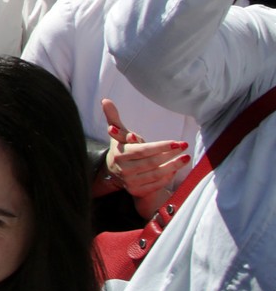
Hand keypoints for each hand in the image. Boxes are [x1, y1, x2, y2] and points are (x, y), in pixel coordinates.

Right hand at [102, 97, 190, 217]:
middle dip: (170, 154)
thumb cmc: (122, 149)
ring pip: (156, 174)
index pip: (143, 150)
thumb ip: (113, 118)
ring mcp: (130, 182)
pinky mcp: (137, 191)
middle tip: (184, 146)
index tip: (176, 142)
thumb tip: (105, 100)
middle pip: (152, 162)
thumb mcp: (117, 134)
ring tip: (186, 158)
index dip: (161, 146)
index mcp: (119, 154)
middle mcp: (123, 169)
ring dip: (174, 166)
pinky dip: (168, 177)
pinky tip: (176, 170)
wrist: (115, 173)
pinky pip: (156, 184)